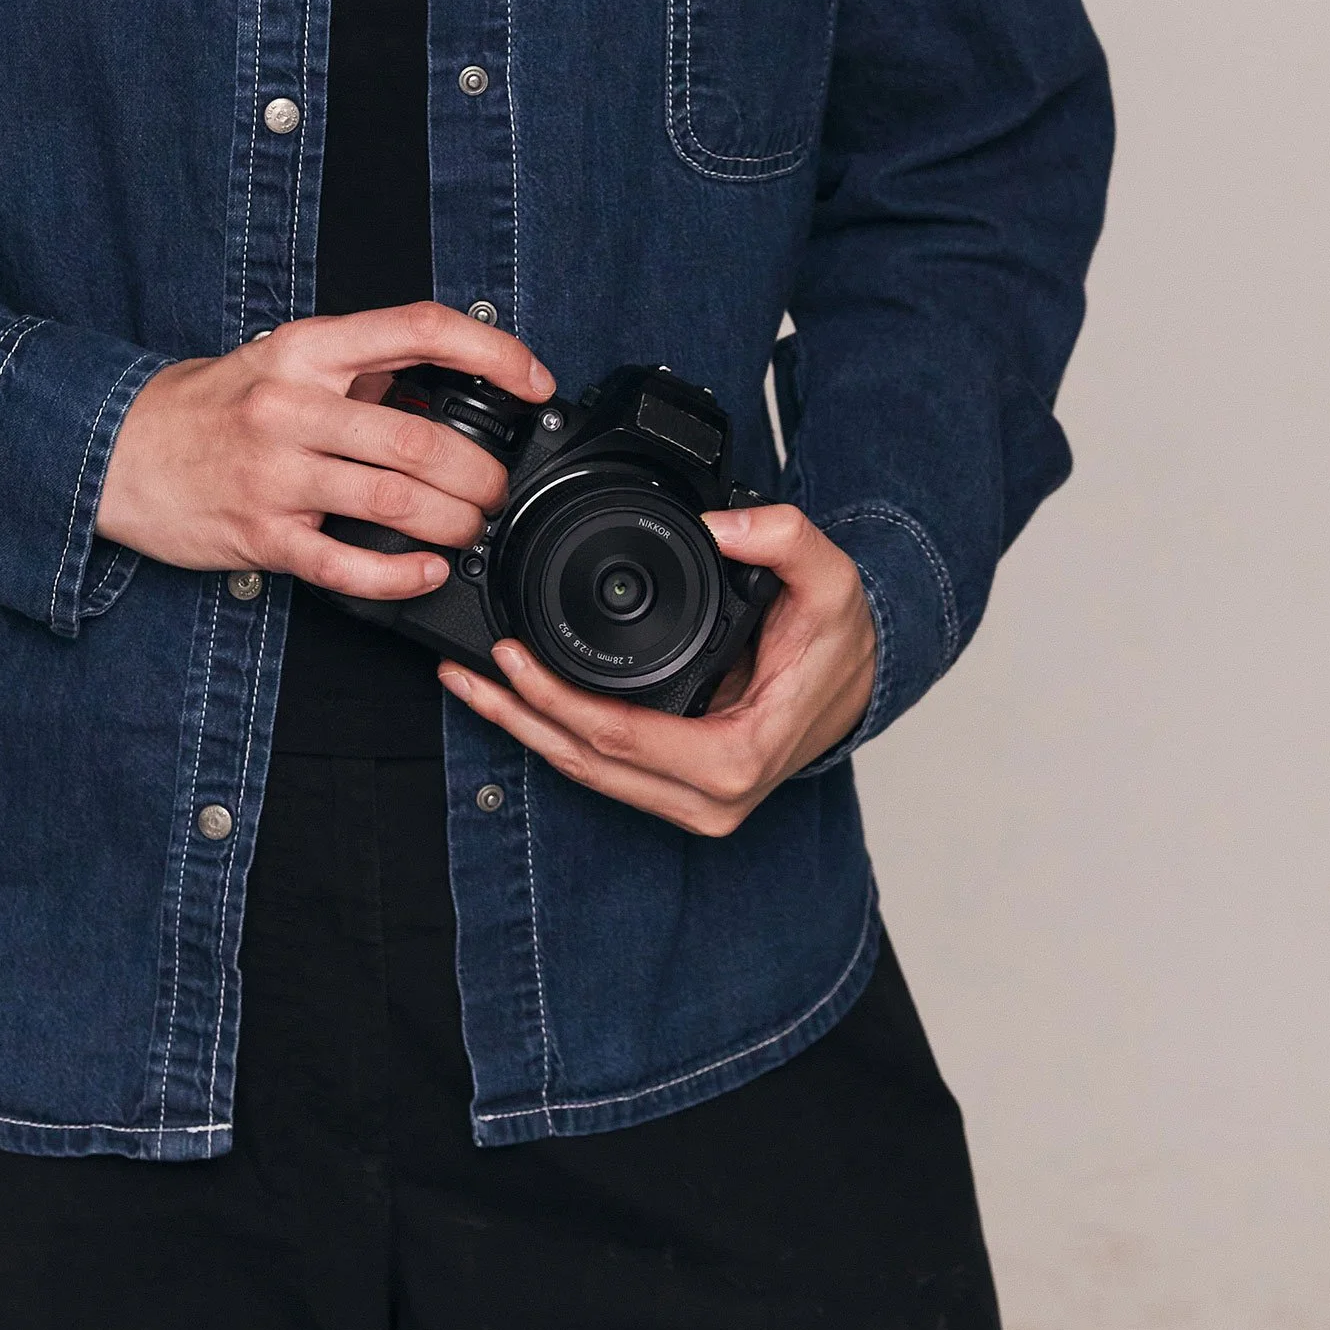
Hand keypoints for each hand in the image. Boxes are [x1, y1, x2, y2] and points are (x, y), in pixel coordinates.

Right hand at [95, 302, 554, 596]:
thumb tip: (440, 380)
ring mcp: (276, 473)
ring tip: (471, 528)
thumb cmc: (209, 406)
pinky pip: (347, 564)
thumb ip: (356, 366)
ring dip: (454, 522)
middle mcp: (294, 405)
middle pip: (420, 437)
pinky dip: (400, 574)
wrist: (118, 451)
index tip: (533, 380)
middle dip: (481, 474)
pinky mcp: (262, 534)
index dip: (492, 352)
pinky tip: (427, 571)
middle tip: (498, 489)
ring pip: (396, 500)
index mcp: (308, 349)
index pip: (419, 330)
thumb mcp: (281, 359)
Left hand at [437, 504, 876, 835]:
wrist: (863, 680)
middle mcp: (710, 798)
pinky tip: (517, 700)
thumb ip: (783, 539)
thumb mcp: (830, 578)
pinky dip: (554, 734)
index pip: (619, 736)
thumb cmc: (841, 642)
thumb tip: (723, 525)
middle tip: (467, 671)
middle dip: (518, 717)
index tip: (510, 654)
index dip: (554, 698)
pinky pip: (604, 769)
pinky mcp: (680, 793)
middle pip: (587, 764)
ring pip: (586, 775)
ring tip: (469, 684)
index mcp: (736, 757)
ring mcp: (694, 803)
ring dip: (524, 729)